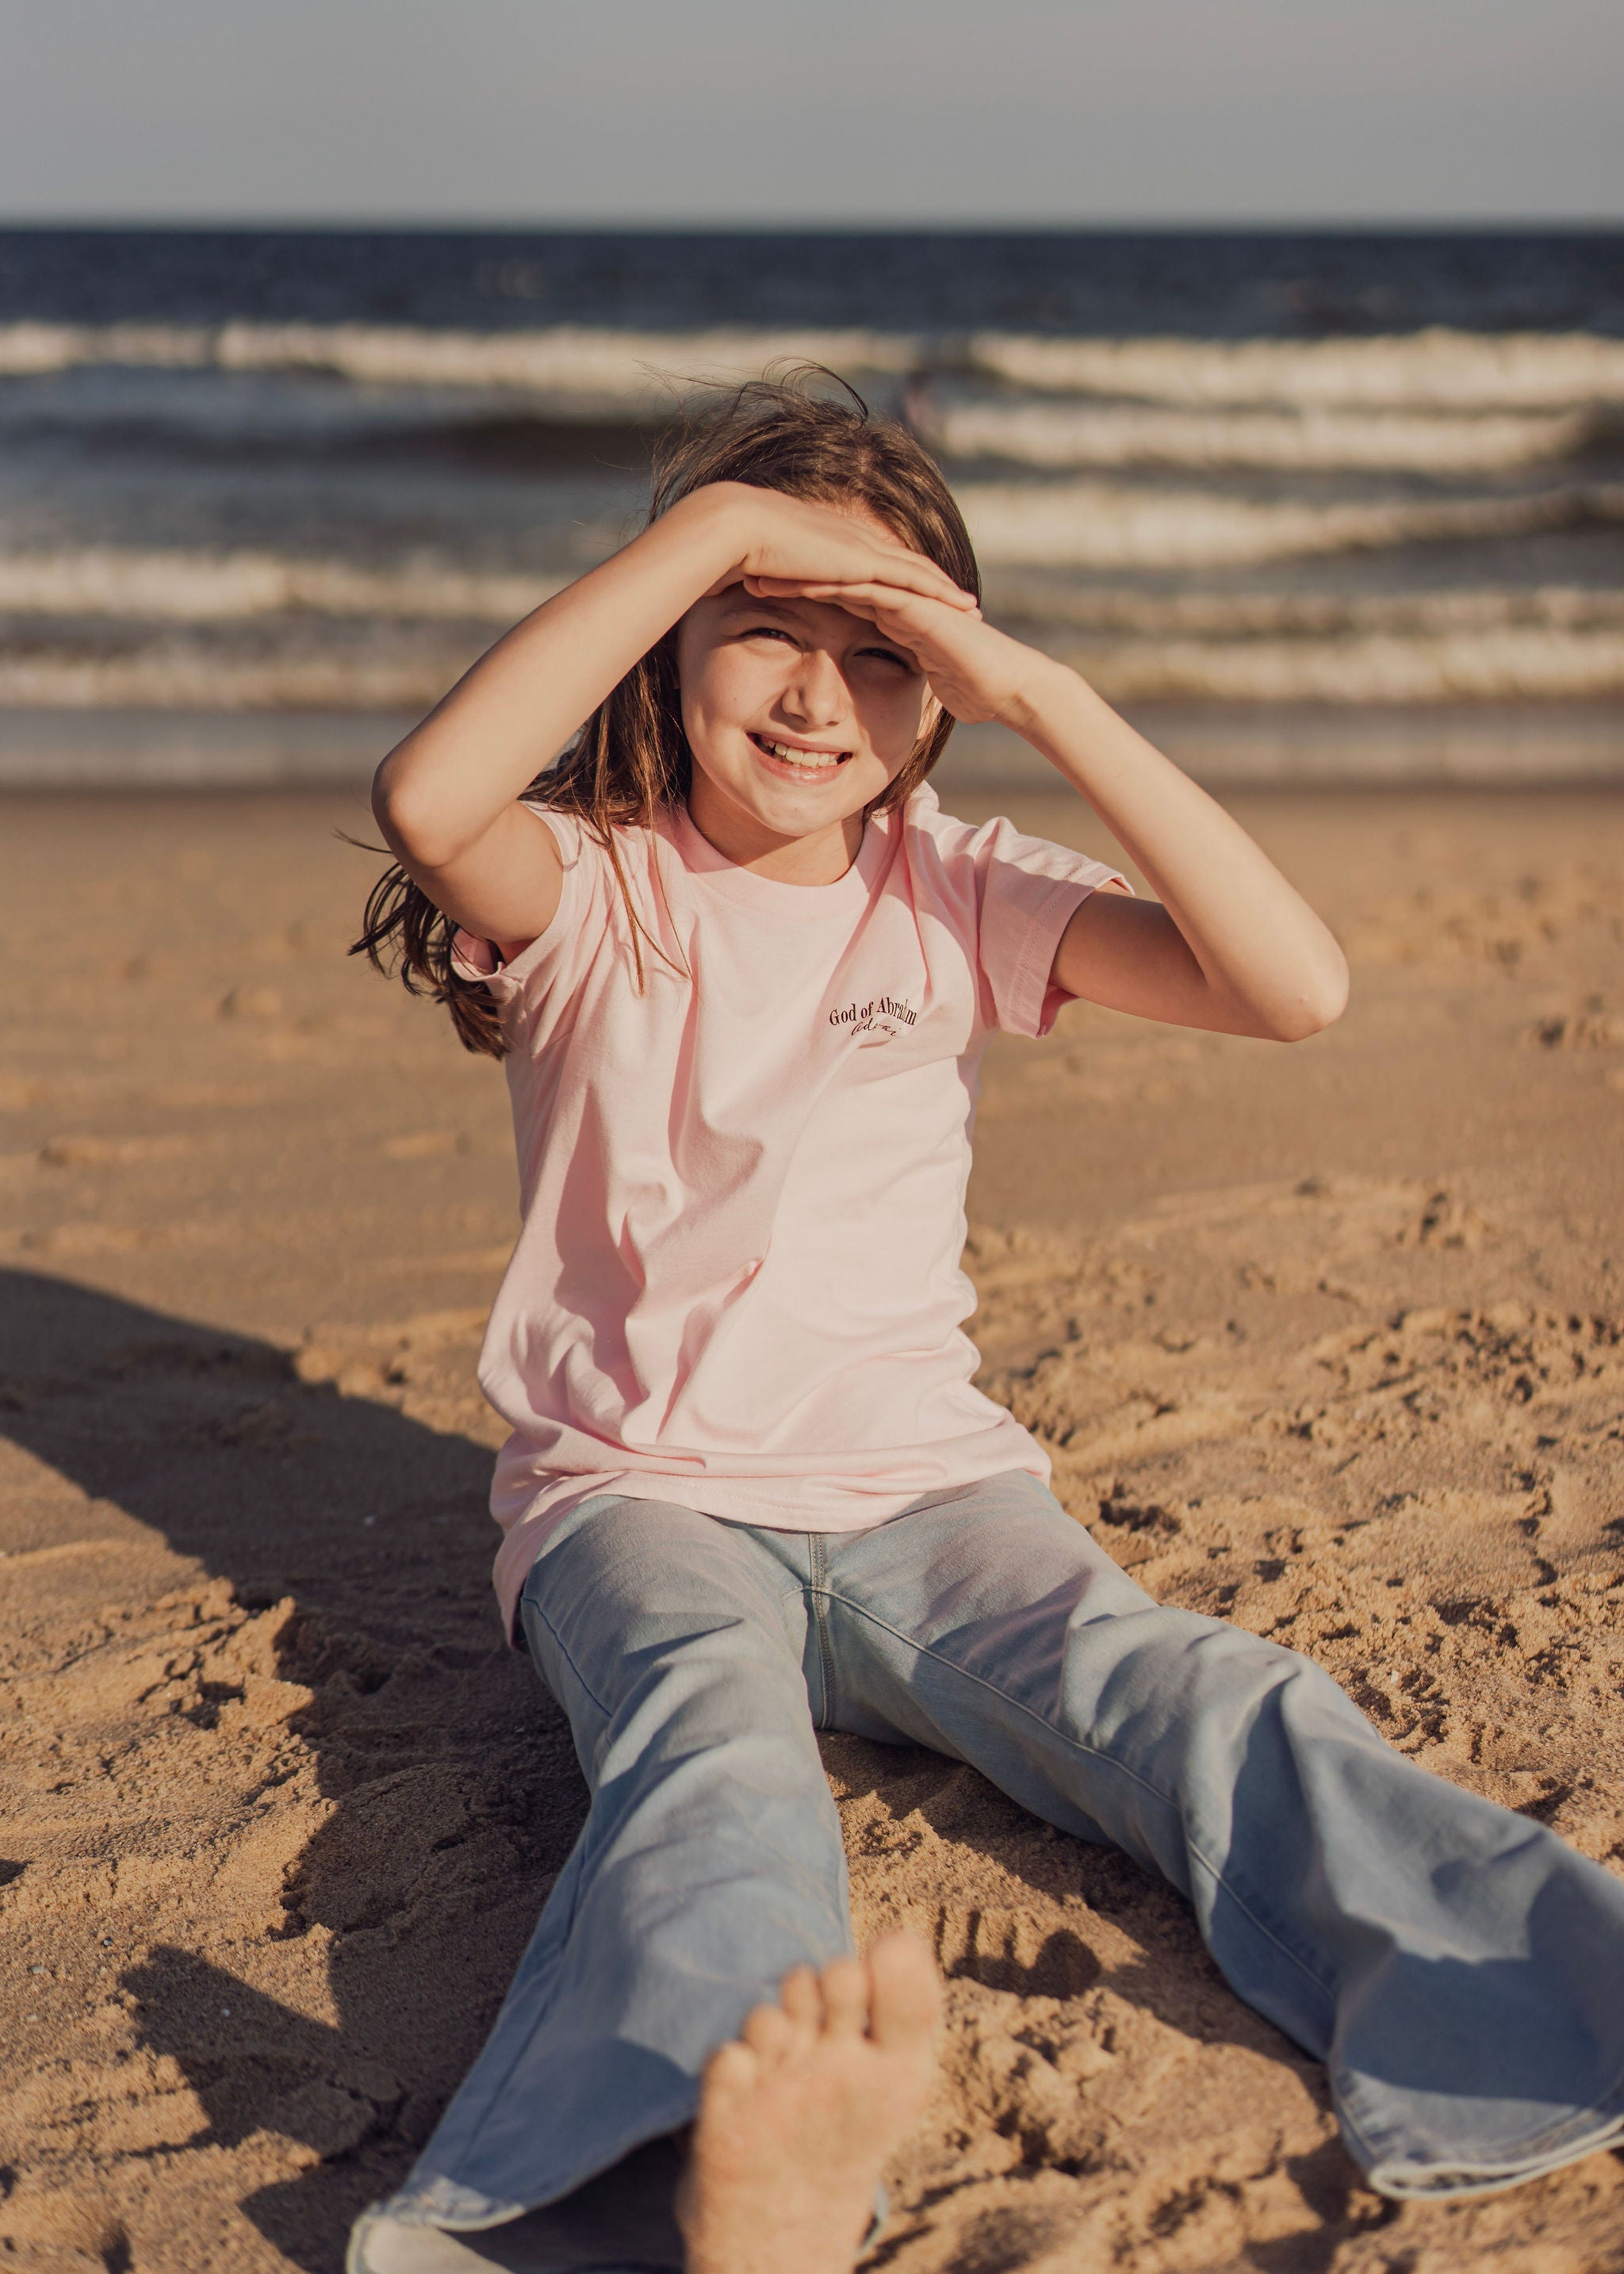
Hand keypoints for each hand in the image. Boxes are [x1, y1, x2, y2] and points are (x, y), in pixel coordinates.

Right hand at [700, 485, 979, 615]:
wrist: (734, 528)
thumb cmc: (735, 552)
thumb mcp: (763, 571)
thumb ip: (771, 581)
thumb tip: (756, 596)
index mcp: (832, 543)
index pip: (878, 563)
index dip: (904, 580)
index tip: (923, 599)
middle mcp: (854, 540)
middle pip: (908, 564)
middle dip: (937, 585)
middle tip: (963, 605)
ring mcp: (861, 547)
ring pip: (918, 570)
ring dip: (946, 591)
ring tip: (971, 609)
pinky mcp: (864, 560)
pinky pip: (912, 578)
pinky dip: (938, 592)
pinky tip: (958, 605)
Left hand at [741, 571, 1043, 725]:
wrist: (1011, 688)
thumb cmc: (970, 692)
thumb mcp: (912, 686)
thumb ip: (890, 682)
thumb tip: (866, 708)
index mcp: (889, 613)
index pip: (832, 596)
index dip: (792, 595)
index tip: (751, 600)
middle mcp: (894, 598)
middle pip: (829, 580)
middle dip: (785, 578)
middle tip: (738, 578)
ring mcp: (907, 597)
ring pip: (842, 579)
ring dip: (799, 577)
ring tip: (756, 578)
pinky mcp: (919, 605)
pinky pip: (869, 592)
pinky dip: (835, 587)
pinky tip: (800, 587)